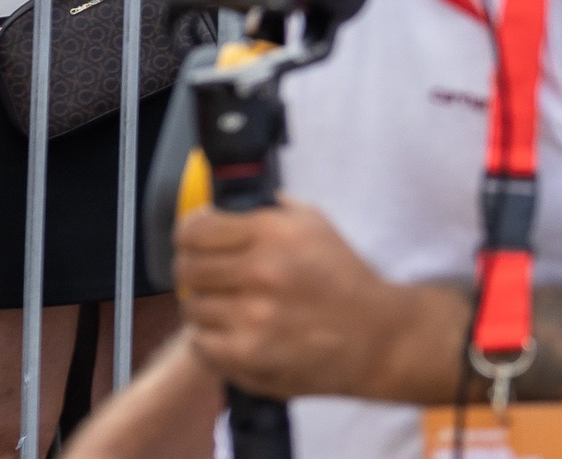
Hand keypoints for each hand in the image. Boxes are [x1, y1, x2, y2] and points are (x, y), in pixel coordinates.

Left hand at [177, 196, 413, 400]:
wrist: (375, 335)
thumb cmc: (345, 278)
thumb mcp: (317, 225)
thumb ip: (271, 210)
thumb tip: (225, 207)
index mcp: (274, 232)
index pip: (195, 230)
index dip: (190, 234)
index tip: (197, 240)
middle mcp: (259, 271)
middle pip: (186, 268)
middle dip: (197, 270)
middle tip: (215, 277)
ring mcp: (249, 316)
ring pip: (191, 306)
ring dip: (207, 305)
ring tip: (233, 307)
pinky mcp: (244, 355)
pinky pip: (199, 341)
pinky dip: (212, 337)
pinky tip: (237, 331)